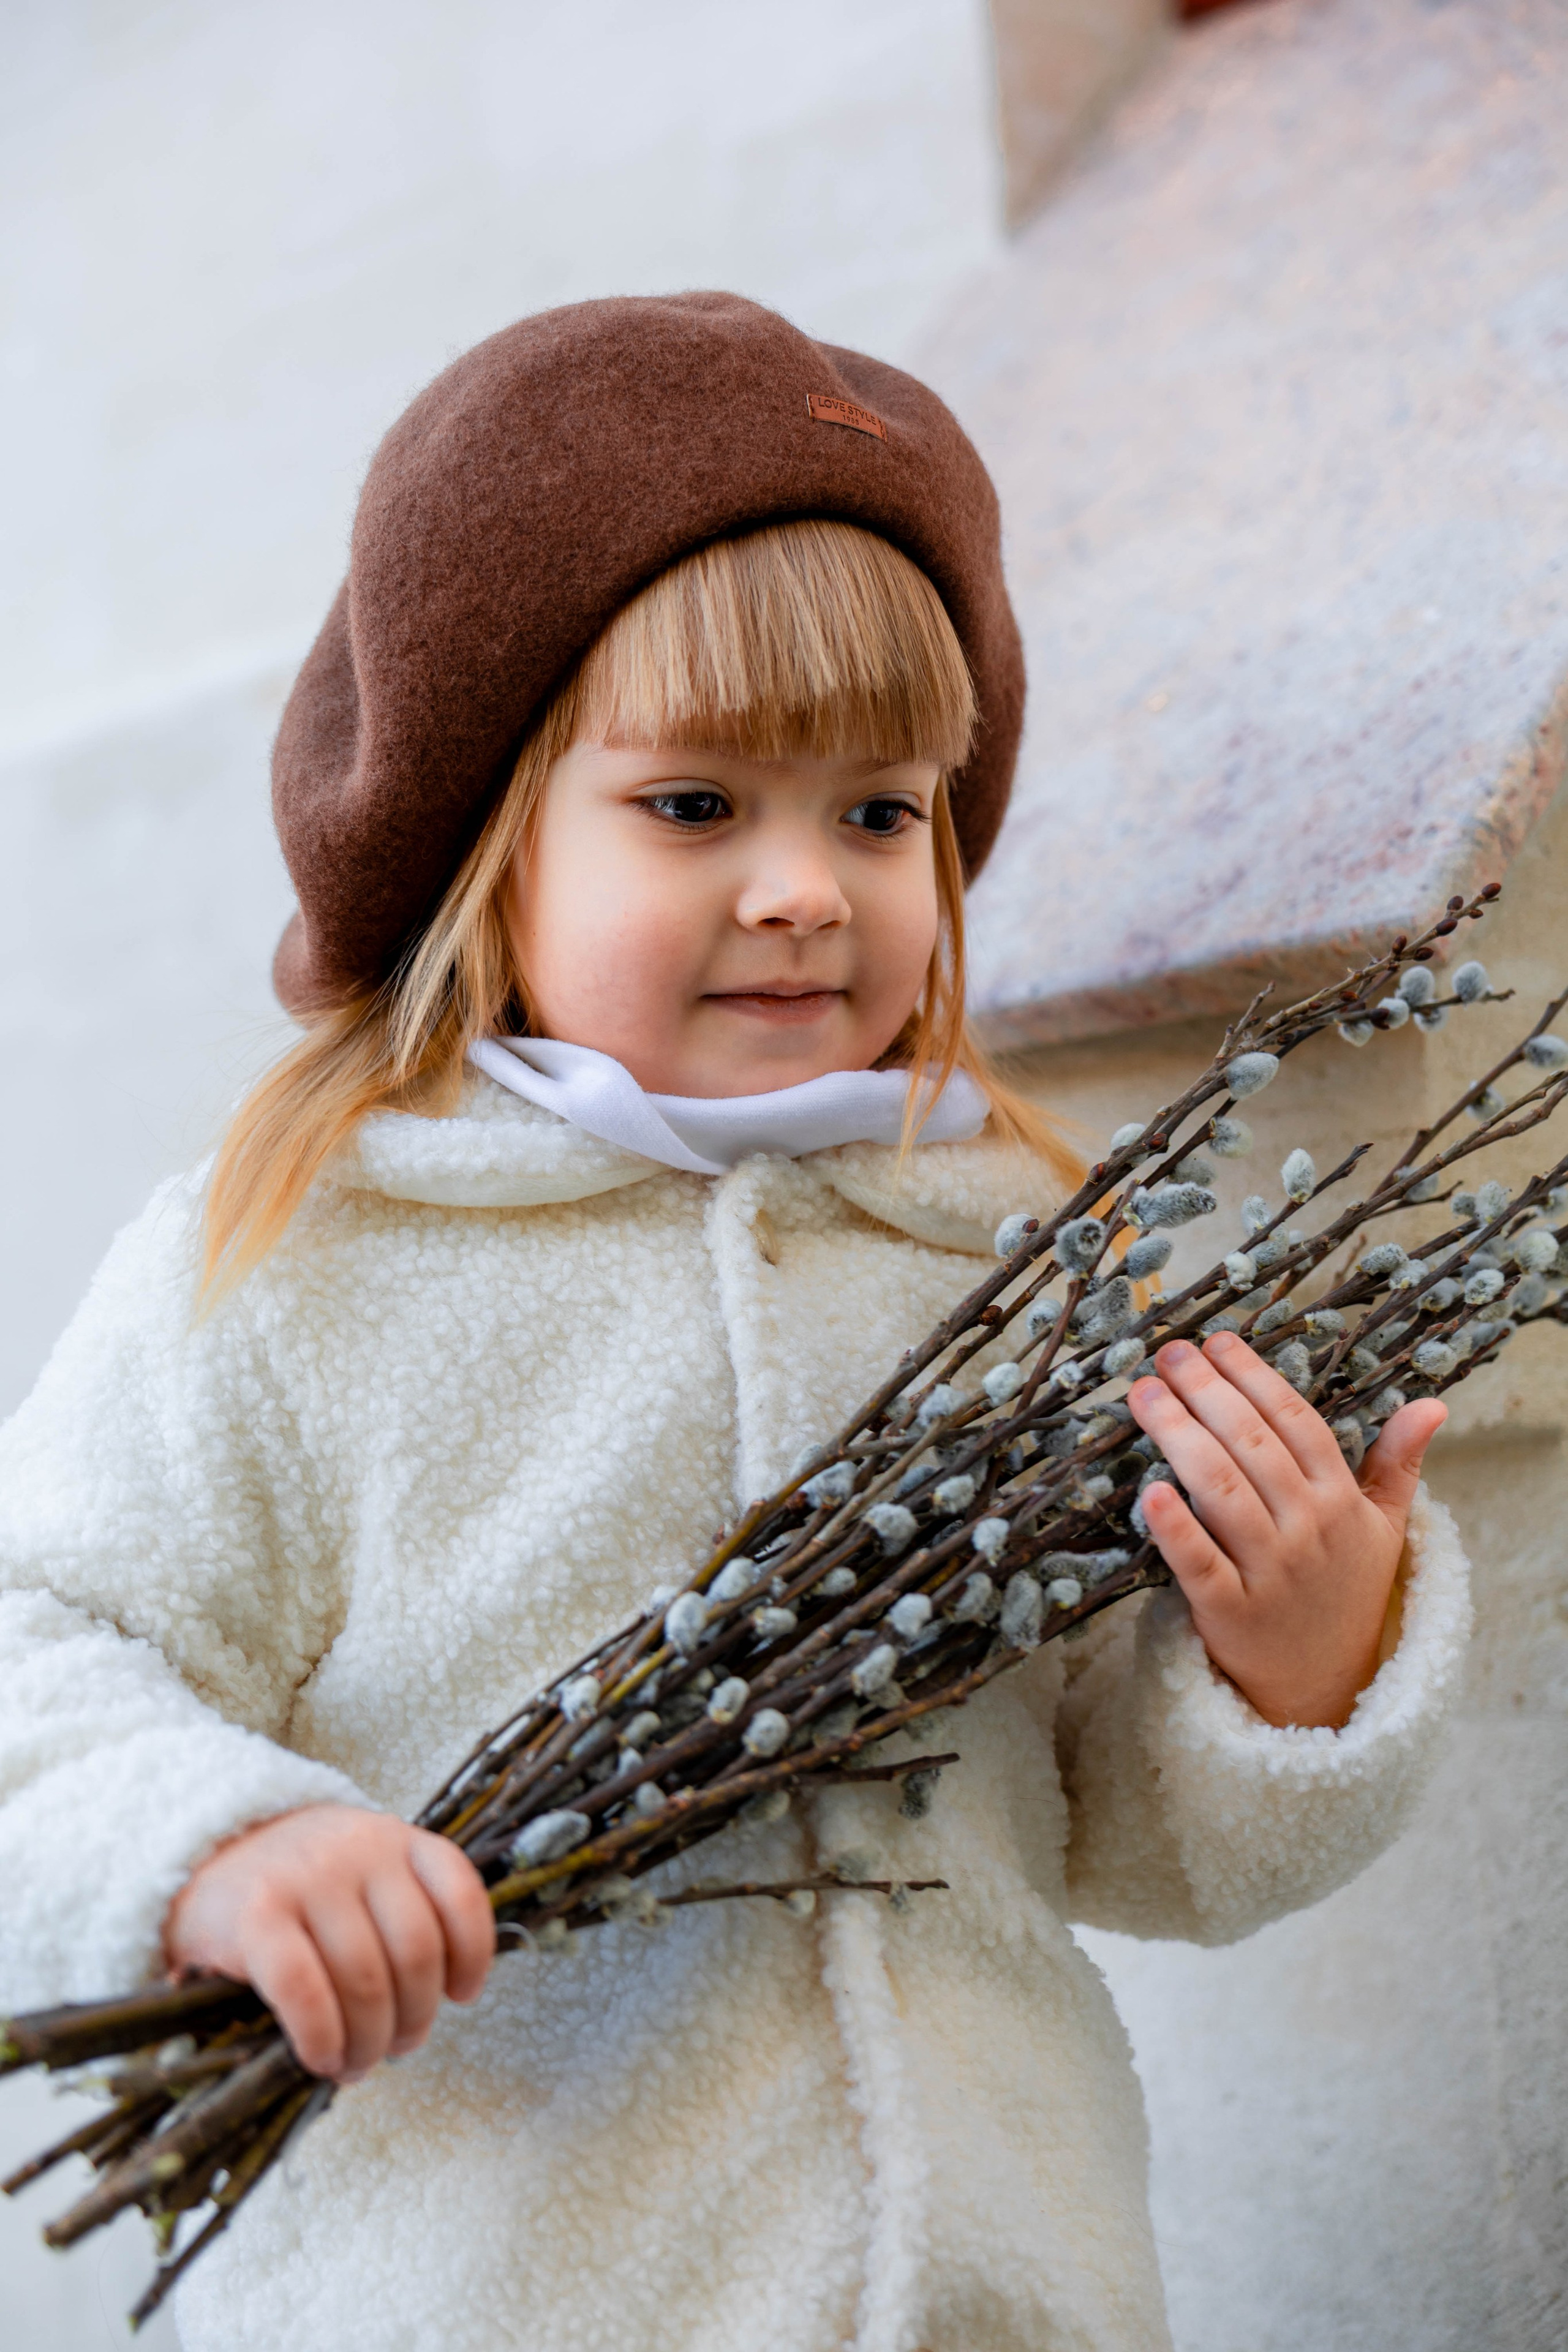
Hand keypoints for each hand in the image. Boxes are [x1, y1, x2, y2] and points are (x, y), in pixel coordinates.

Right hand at [164, 1805, 494, 2080]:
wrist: (202, 1851)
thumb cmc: (295, 1882)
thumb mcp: (358, 1874)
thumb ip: (395, 1914)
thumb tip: (432, 2003)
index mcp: (395, 1839)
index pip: (459, 1894)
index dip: (473, 1954)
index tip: (462, 1995)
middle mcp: (358, 1849)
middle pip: (416, 1952)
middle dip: (414, 2018)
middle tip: (395, 2049)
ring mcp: (307, 1878)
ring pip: (366, 1979)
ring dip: (368, 2041)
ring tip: (355, 2063)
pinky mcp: (256, 1915)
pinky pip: (306, 1990)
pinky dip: (321, 2037)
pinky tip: (321, 2057)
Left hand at [1127, 1333, 1445, 1728]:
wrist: (1327, 1688)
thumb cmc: (1345, 1592)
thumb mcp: (1384, 1528)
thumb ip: (1398, 1462)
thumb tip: (1432, 1403)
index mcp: (1341, 1500)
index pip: (1295, 1421)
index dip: (1254, 1376)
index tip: (1217, 1341)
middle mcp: (1307, 1529)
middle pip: (1252, 1444)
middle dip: (1206, 1391)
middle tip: (1168, 1353)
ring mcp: (1269, 1572)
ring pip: (1221, 1491)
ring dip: (1178, 1436)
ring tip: (1144, 1395)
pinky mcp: (1230, 1612)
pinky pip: (1199, 1563)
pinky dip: (1175, 1527)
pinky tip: (1149, 1489)